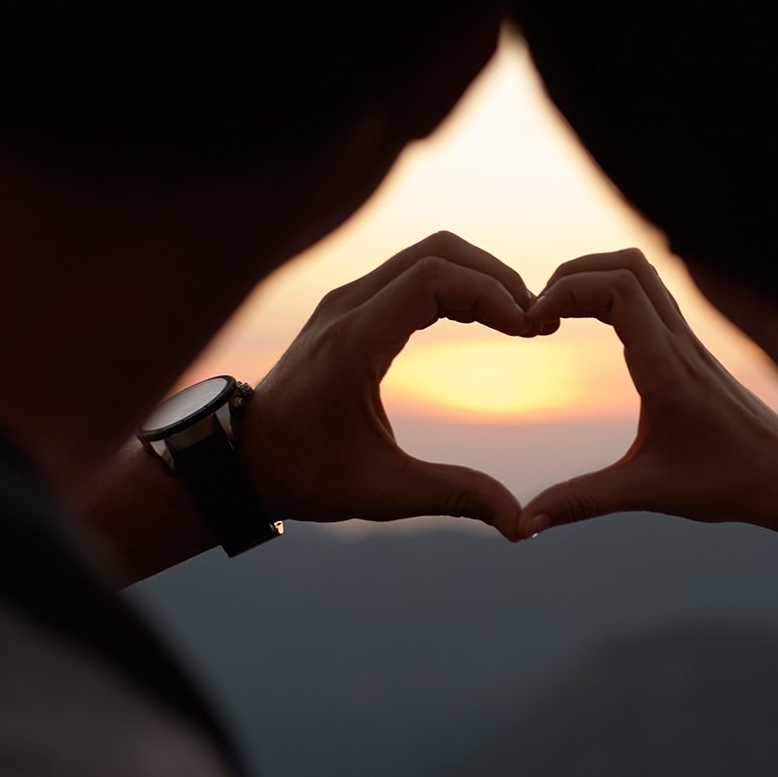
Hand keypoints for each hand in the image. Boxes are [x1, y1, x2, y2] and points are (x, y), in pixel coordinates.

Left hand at [244, 231, 547, 540]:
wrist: (241, 460)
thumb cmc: (305, 475)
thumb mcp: (383, 491)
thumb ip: (456, 496)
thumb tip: (521, 523)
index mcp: (354, 342)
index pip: (432, 278)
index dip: (489, 293)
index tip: (528, 330)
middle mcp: (347, 307)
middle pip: (436, 252)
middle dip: (495, 277)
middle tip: (536, 319)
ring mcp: (345, 302)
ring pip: (425, 256)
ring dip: (476, 277)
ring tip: (518, 319)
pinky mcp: (348, 308)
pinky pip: (410, 274)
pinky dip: (453, 285)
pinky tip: (482, 318)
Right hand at [517, 249, 777, 537]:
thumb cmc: (725, 483)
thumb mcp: (646, 492)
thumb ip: (581, 502)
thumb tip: (524, 524)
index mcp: (665, 367)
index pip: (618, 289)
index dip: (567, 291)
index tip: (534, 325)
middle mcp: (678, 343)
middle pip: (626, 266)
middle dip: (573, 275)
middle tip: (538, 314)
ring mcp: (687, 341)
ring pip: (641, 274)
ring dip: (593, 278)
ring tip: (556, 314)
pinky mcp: (690, 348)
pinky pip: (649, 296)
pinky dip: (611, 293)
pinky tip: (588, 324)